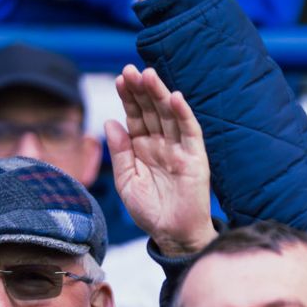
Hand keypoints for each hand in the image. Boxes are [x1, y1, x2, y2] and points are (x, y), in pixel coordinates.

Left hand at [108, 65, 217, 256]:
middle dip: (142, 90)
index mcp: (142, 147)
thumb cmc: (150, 212)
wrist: (173, 236)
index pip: (135, 115)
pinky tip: (175, 97)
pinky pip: (191, 132)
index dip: (128, 97)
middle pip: (151, 109)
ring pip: (169, 115)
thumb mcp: (126, 182)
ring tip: (149, 75)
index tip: (119, 79)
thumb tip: (110, 122)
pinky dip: (184, 114)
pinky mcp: (196, 158)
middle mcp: (161, 143)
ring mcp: (179, 148)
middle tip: (131, 70)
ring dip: (160, 94)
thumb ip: (119, 153)